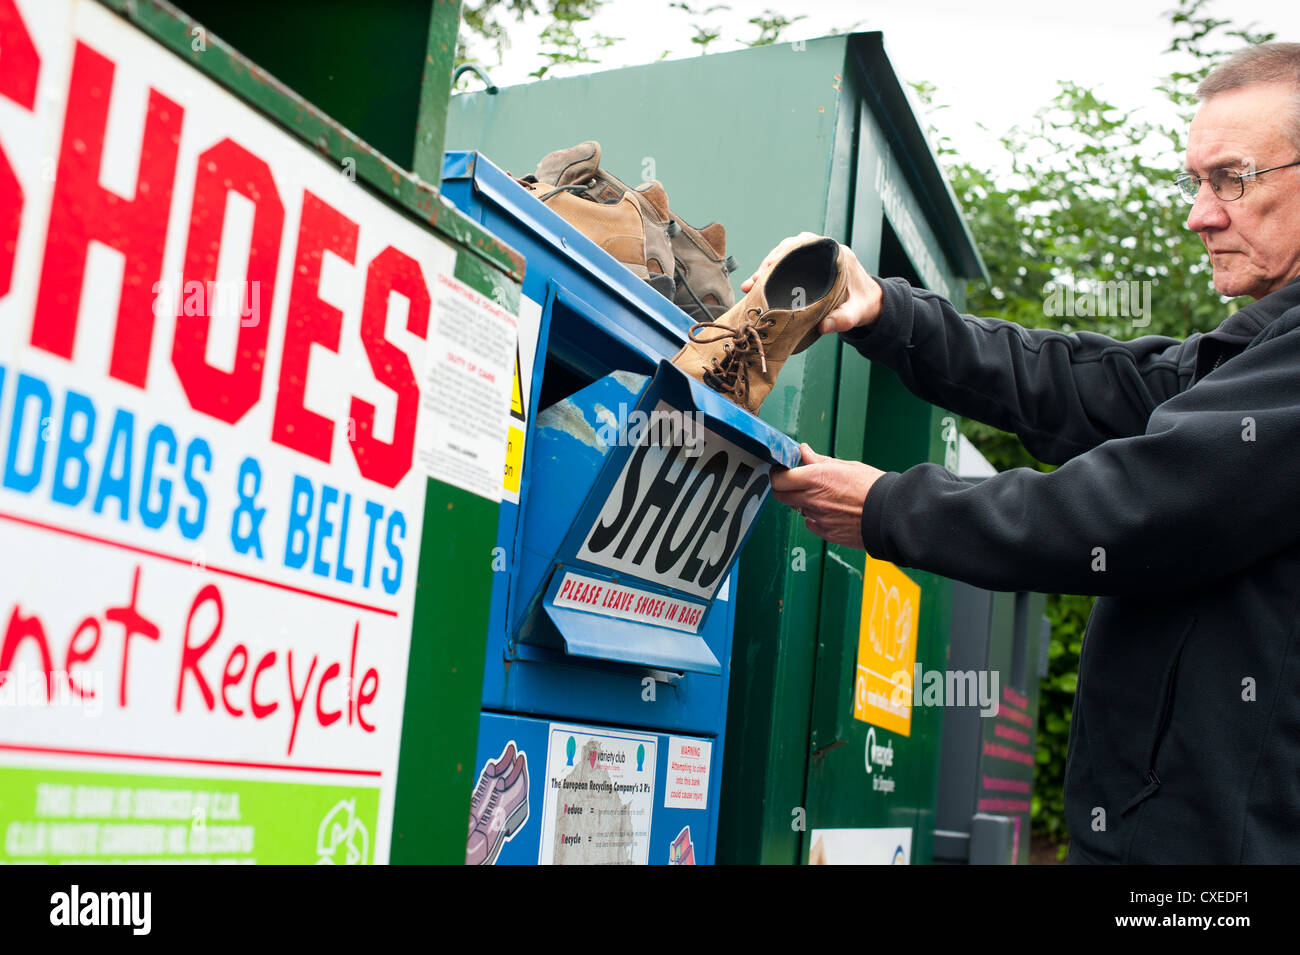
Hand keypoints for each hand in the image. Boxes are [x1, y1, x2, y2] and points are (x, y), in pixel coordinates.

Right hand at [740, 233, 883, 334]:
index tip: (769, 266)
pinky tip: (757, 286)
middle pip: (791, 248)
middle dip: (769, 263)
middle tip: (755, 281)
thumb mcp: (855, 314)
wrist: (873, 303)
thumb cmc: (865, 305)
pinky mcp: (809, 267)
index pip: (806, 244)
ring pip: (785, 255)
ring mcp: (815, 259)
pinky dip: (772, 273)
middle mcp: (824, 252)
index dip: (785, 253)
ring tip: (751, 285)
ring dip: (767, 268)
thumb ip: (841, 320)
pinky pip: (787, 264)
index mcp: (837, 255)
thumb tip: (823, 327)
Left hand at [769, 443, 883, 548]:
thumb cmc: (873, 487)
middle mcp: (813, 499)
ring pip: (797, 509)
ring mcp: (818, 518)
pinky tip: (831, 511)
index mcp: (817, 478)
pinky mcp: (826, 533)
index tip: (784, 471)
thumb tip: (804, 451)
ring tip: (825, 497)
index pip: (779, 478)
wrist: (891, 513)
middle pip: (780, 495)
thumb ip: (819, 461)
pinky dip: (815, 517)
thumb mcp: (846, 466)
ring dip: (803, 502)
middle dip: (784, 488)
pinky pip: (811, 523)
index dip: (779, 474)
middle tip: (796, 483)